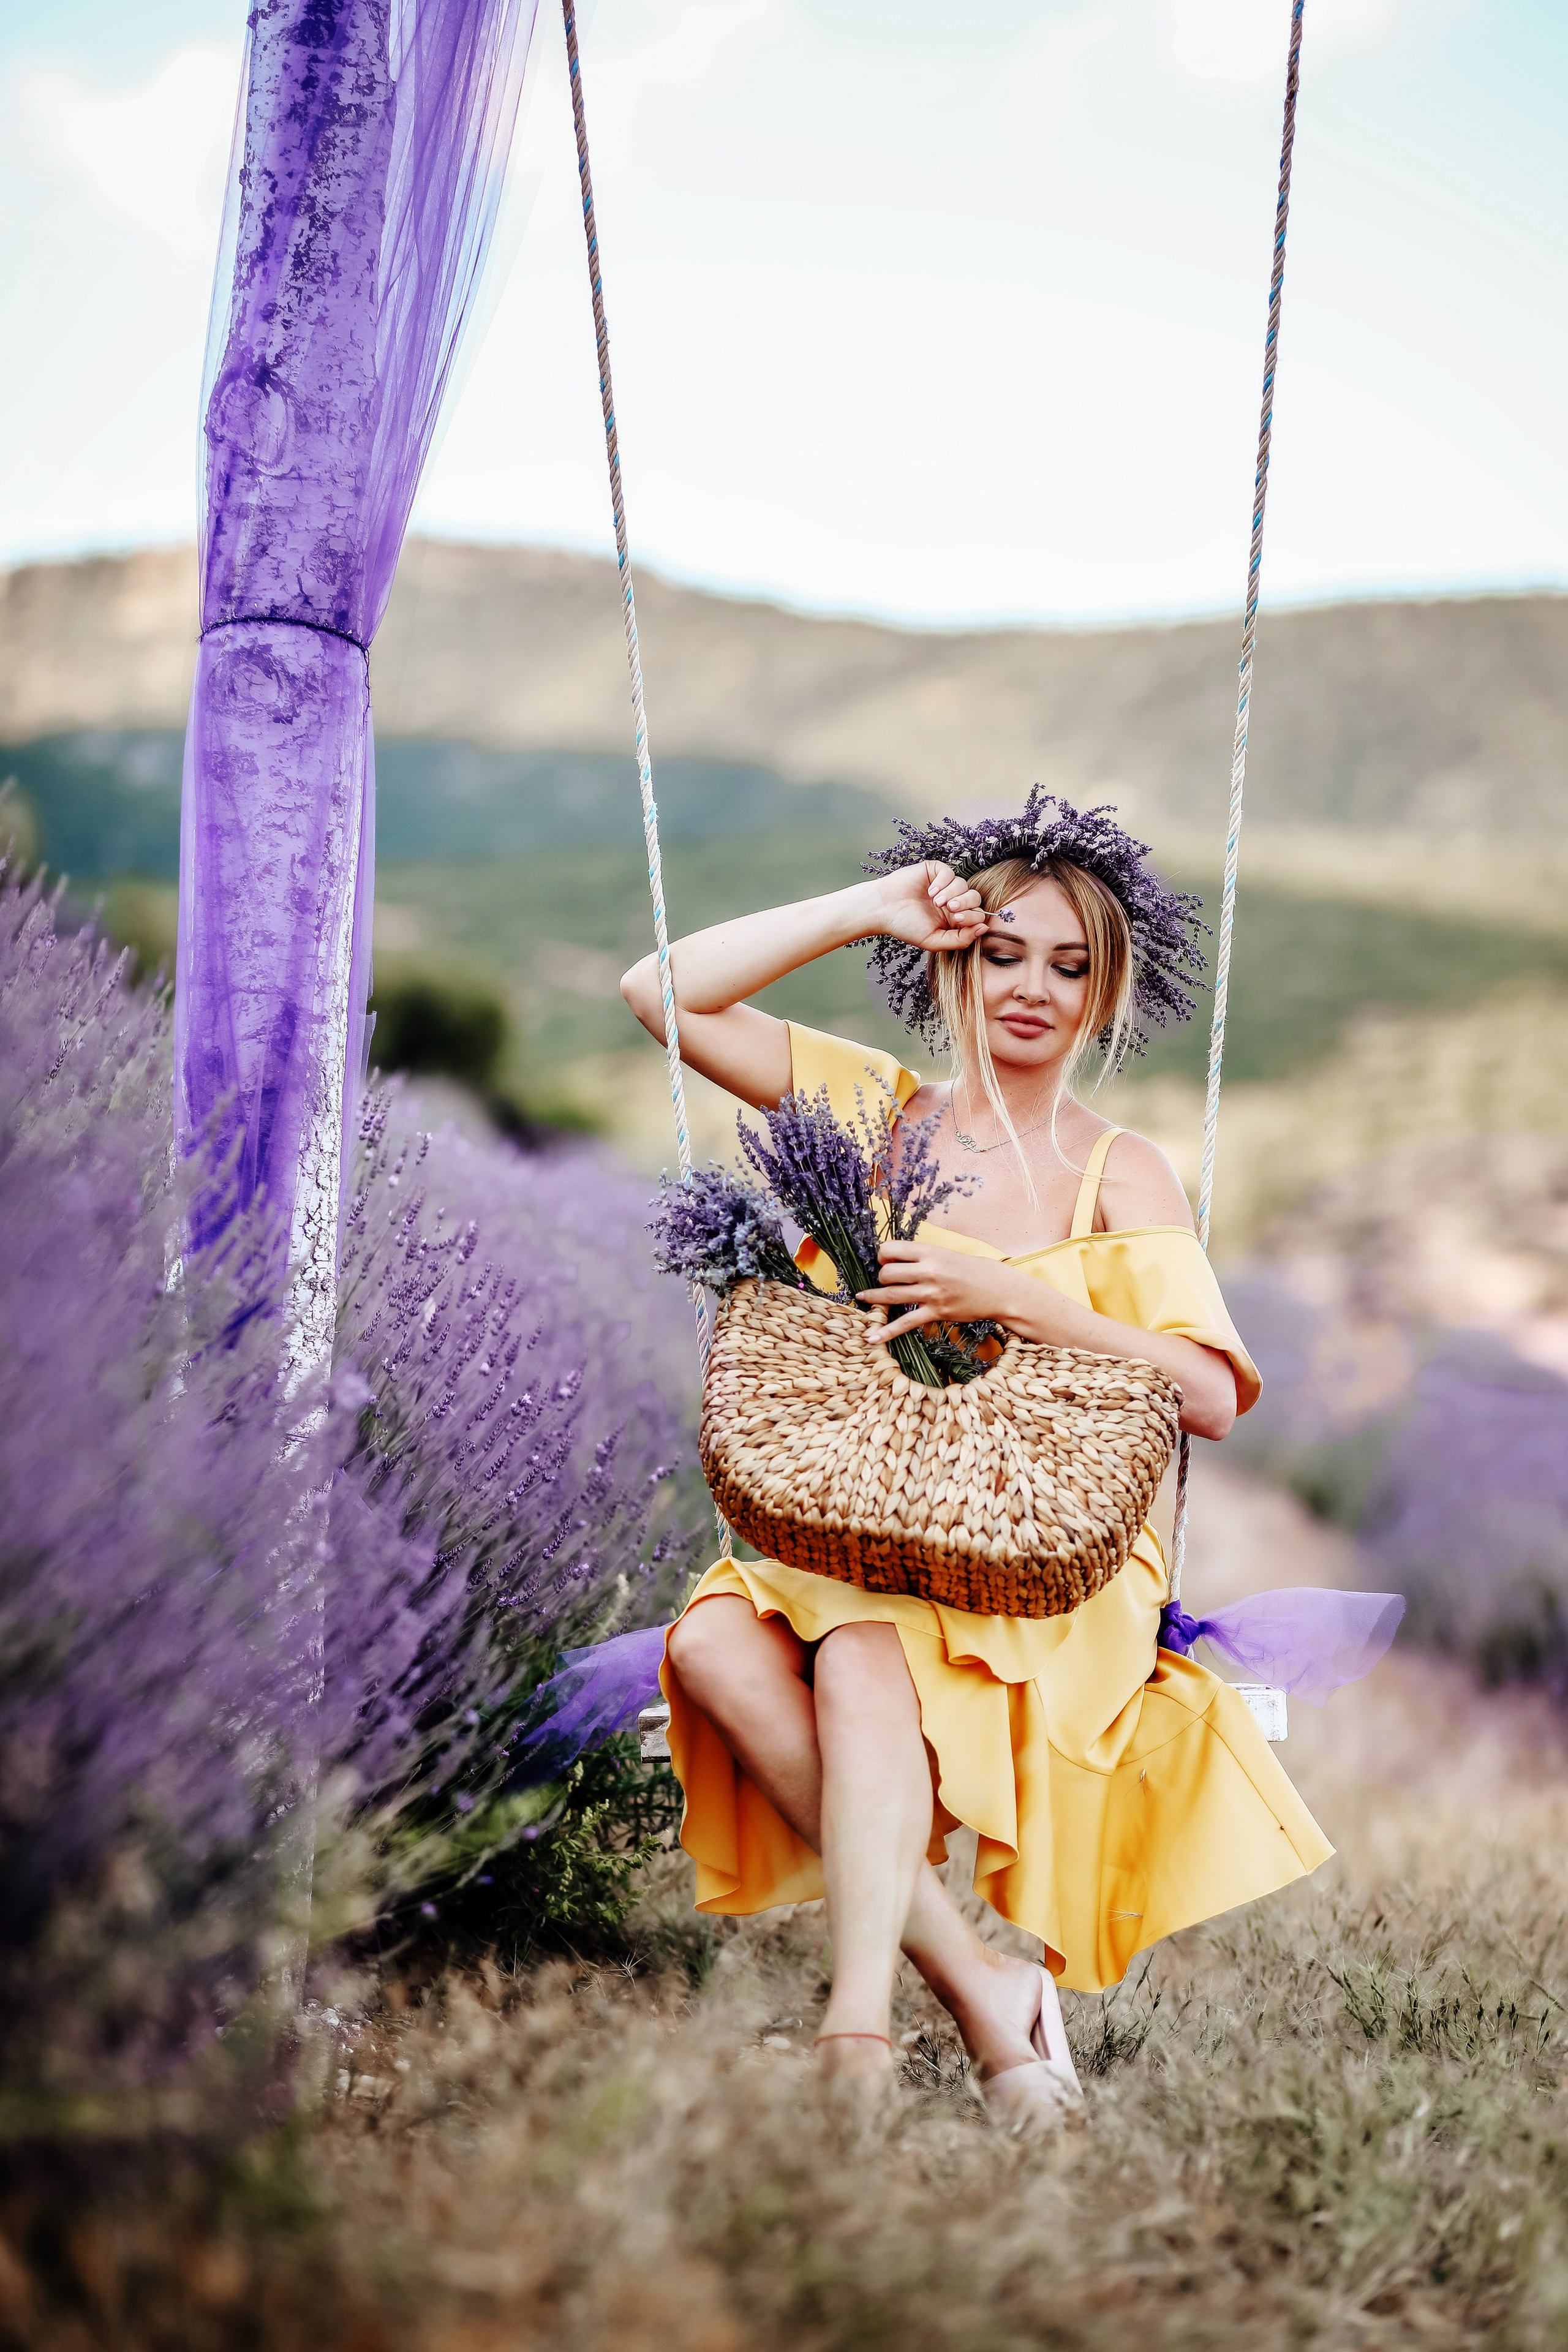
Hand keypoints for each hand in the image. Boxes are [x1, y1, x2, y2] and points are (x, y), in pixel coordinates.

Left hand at [858, 1239, 1016, 1342]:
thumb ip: (921, 1256)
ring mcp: (932, 1293)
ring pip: (891, 1295)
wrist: (997, 1289)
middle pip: (887, 1273)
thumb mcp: (945, 1253)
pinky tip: (872, 1338)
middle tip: (887, 1280)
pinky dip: (886, 1332)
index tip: (885, 1261)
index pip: (890, 1249)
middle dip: (881, 1277)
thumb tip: (895, 1258)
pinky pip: (905, 1323)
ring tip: (863, 1298)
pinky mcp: (936, 1312)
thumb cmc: (971, 1269)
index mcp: (930, 1251)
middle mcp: (929, 1271)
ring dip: (874, 1298)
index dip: (882, 1256)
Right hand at [871, 862, 987, 954]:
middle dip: (966, 903)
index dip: (973, 916)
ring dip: (952, 893)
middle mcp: (951, 901)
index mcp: (953, 919)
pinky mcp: (934, 871)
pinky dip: (943, 881)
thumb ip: (960, 940)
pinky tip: (931, 891)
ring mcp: (943, 885)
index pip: (976, 915)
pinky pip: (950, 872)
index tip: (957, 919)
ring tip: (935, 901)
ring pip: (963, 884)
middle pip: (974, 898)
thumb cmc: (905, 926)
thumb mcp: (934, 940)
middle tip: (950, 909)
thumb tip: (985, 928)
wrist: (882, 909)